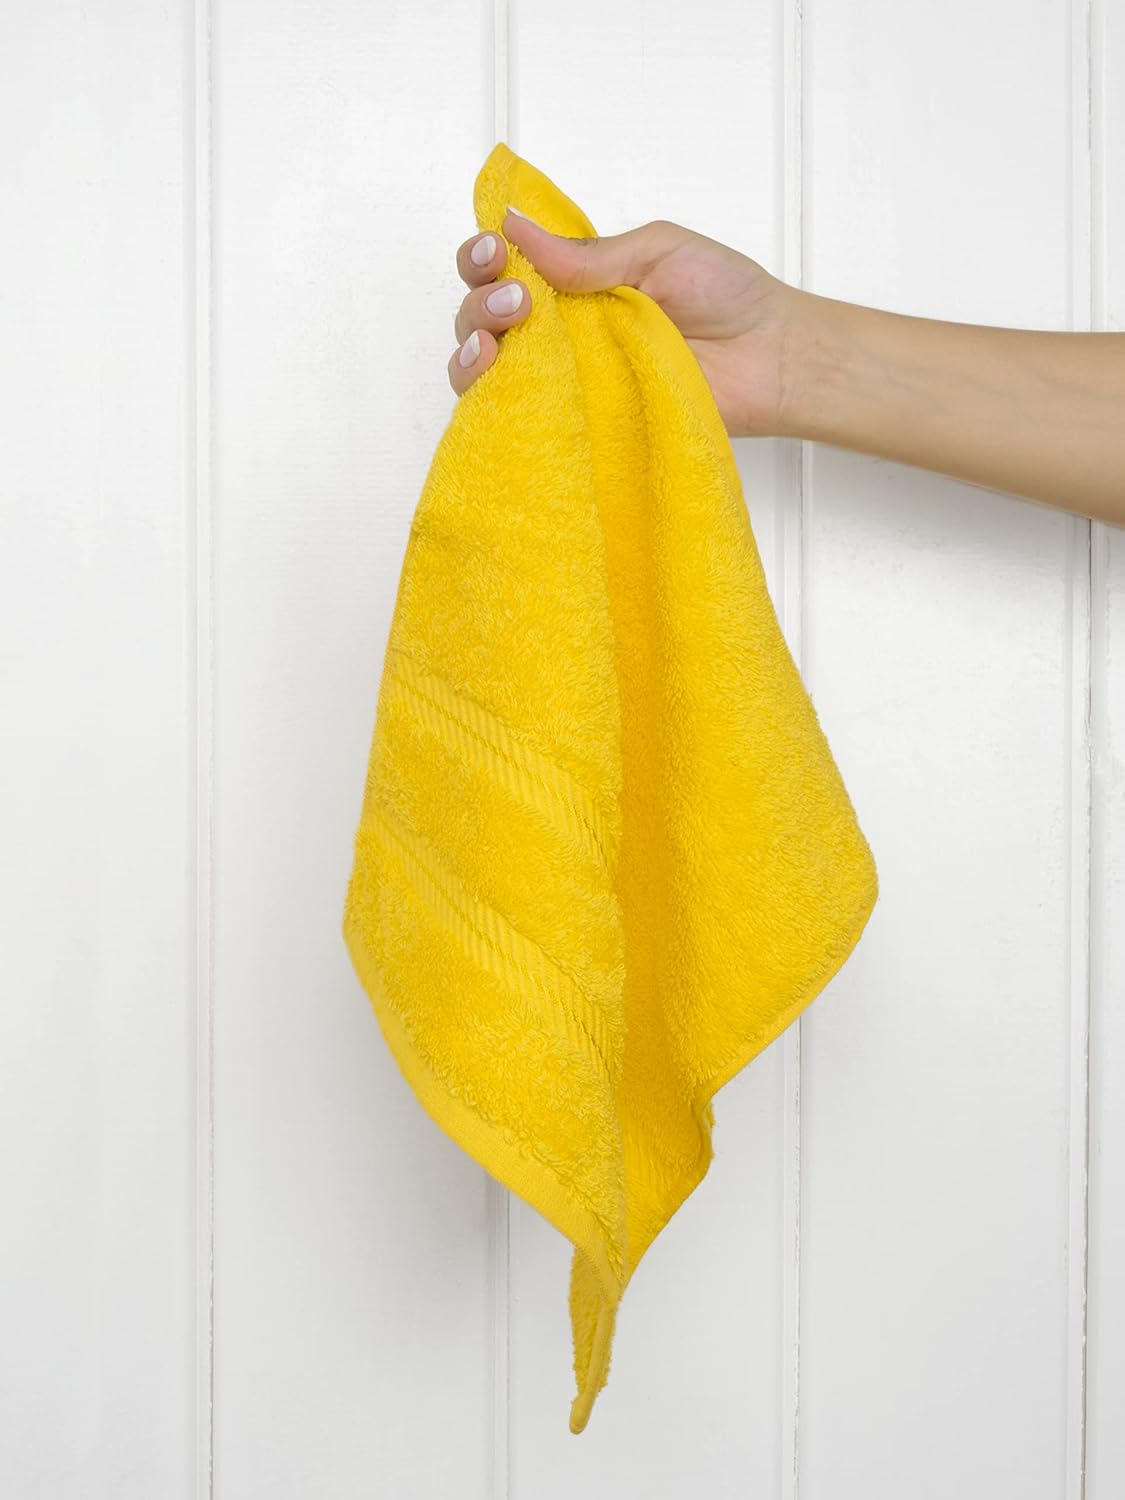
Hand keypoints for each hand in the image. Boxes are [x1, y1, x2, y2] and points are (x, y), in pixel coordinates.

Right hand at [447, 210, 800, 438]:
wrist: (768, 357)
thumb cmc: (726, 297)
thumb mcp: (656, 251)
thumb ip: (587, 254)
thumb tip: (516, 228)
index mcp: (574, 282)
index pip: (504, 268)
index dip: (485, 258)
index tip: (495, 250)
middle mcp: (561, 331)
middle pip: (481, 317)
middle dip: (479, 301)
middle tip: (517, 300)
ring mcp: (567, 380)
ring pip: (486, 370)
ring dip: (474, 348)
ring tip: (501, 340)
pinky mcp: (581, 423)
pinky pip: (520, 420)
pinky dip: (494, 403)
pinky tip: (498, 382)